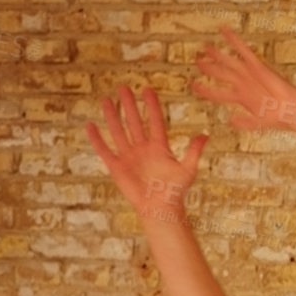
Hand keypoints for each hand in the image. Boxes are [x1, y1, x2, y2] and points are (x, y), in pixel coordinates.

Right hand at [87, 85, 205, 220]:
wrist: (160, 209)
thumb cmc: (175, 191)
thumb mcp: (188, 170)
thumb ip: (194, 152)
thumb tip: (205, 135)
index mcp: (160, 147)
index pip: (154, 121)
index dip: (151, 105)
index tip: (147, 89)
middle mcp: (143, 148)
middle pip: (134, 122)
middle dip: (128, 104)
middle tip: (123, 87)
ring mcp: (129, 156)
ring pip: (118, 131)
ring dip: (112, 116)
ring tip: (106, 100)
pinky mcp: (117, 167)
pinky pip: (105, 150)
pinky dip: (97, 139)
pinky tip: (90, 126)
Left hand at [191, 27, 295, 132]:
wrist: (294, 110)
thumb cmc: (281, 118)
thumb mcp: (260, 124)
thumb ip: (245, 122)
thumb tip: (230, 120)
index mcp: (242, 98)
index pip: (218, 93)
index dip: (205, 90)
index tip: (194, 86)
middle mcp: (244, 84)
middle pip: (221, 73)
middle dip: (208, 67)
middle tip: (197, 59)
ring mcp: (250, 75)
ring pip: (229, 61)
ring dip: (217, 54)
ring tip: (205, 46)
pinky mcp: (258, 67)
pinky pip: (244, 51)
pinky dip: (234, 41)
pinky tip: (225, 30)